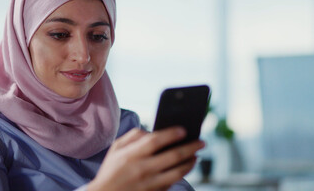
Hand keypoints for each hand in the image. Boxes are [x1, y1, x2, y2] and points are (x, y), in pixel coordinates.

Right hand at [87, 127, 204, 190]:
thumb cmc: (111, 170)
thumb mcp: (116, 148)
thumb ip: (134, 136)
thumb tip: (153, 131)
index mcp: (131, 155)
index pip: (155, 140)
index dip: (172, 134)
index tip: (184, 130)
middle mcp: (142, 169)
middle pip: (173, 156)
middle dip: (191, 147)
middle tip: (201, 142)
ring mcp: (149, 184)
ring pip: (178, 172)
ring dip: (190, 162)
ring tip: (196, 155)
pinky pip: (172, 183)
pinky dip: (182, 174)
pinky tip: (186, 167)